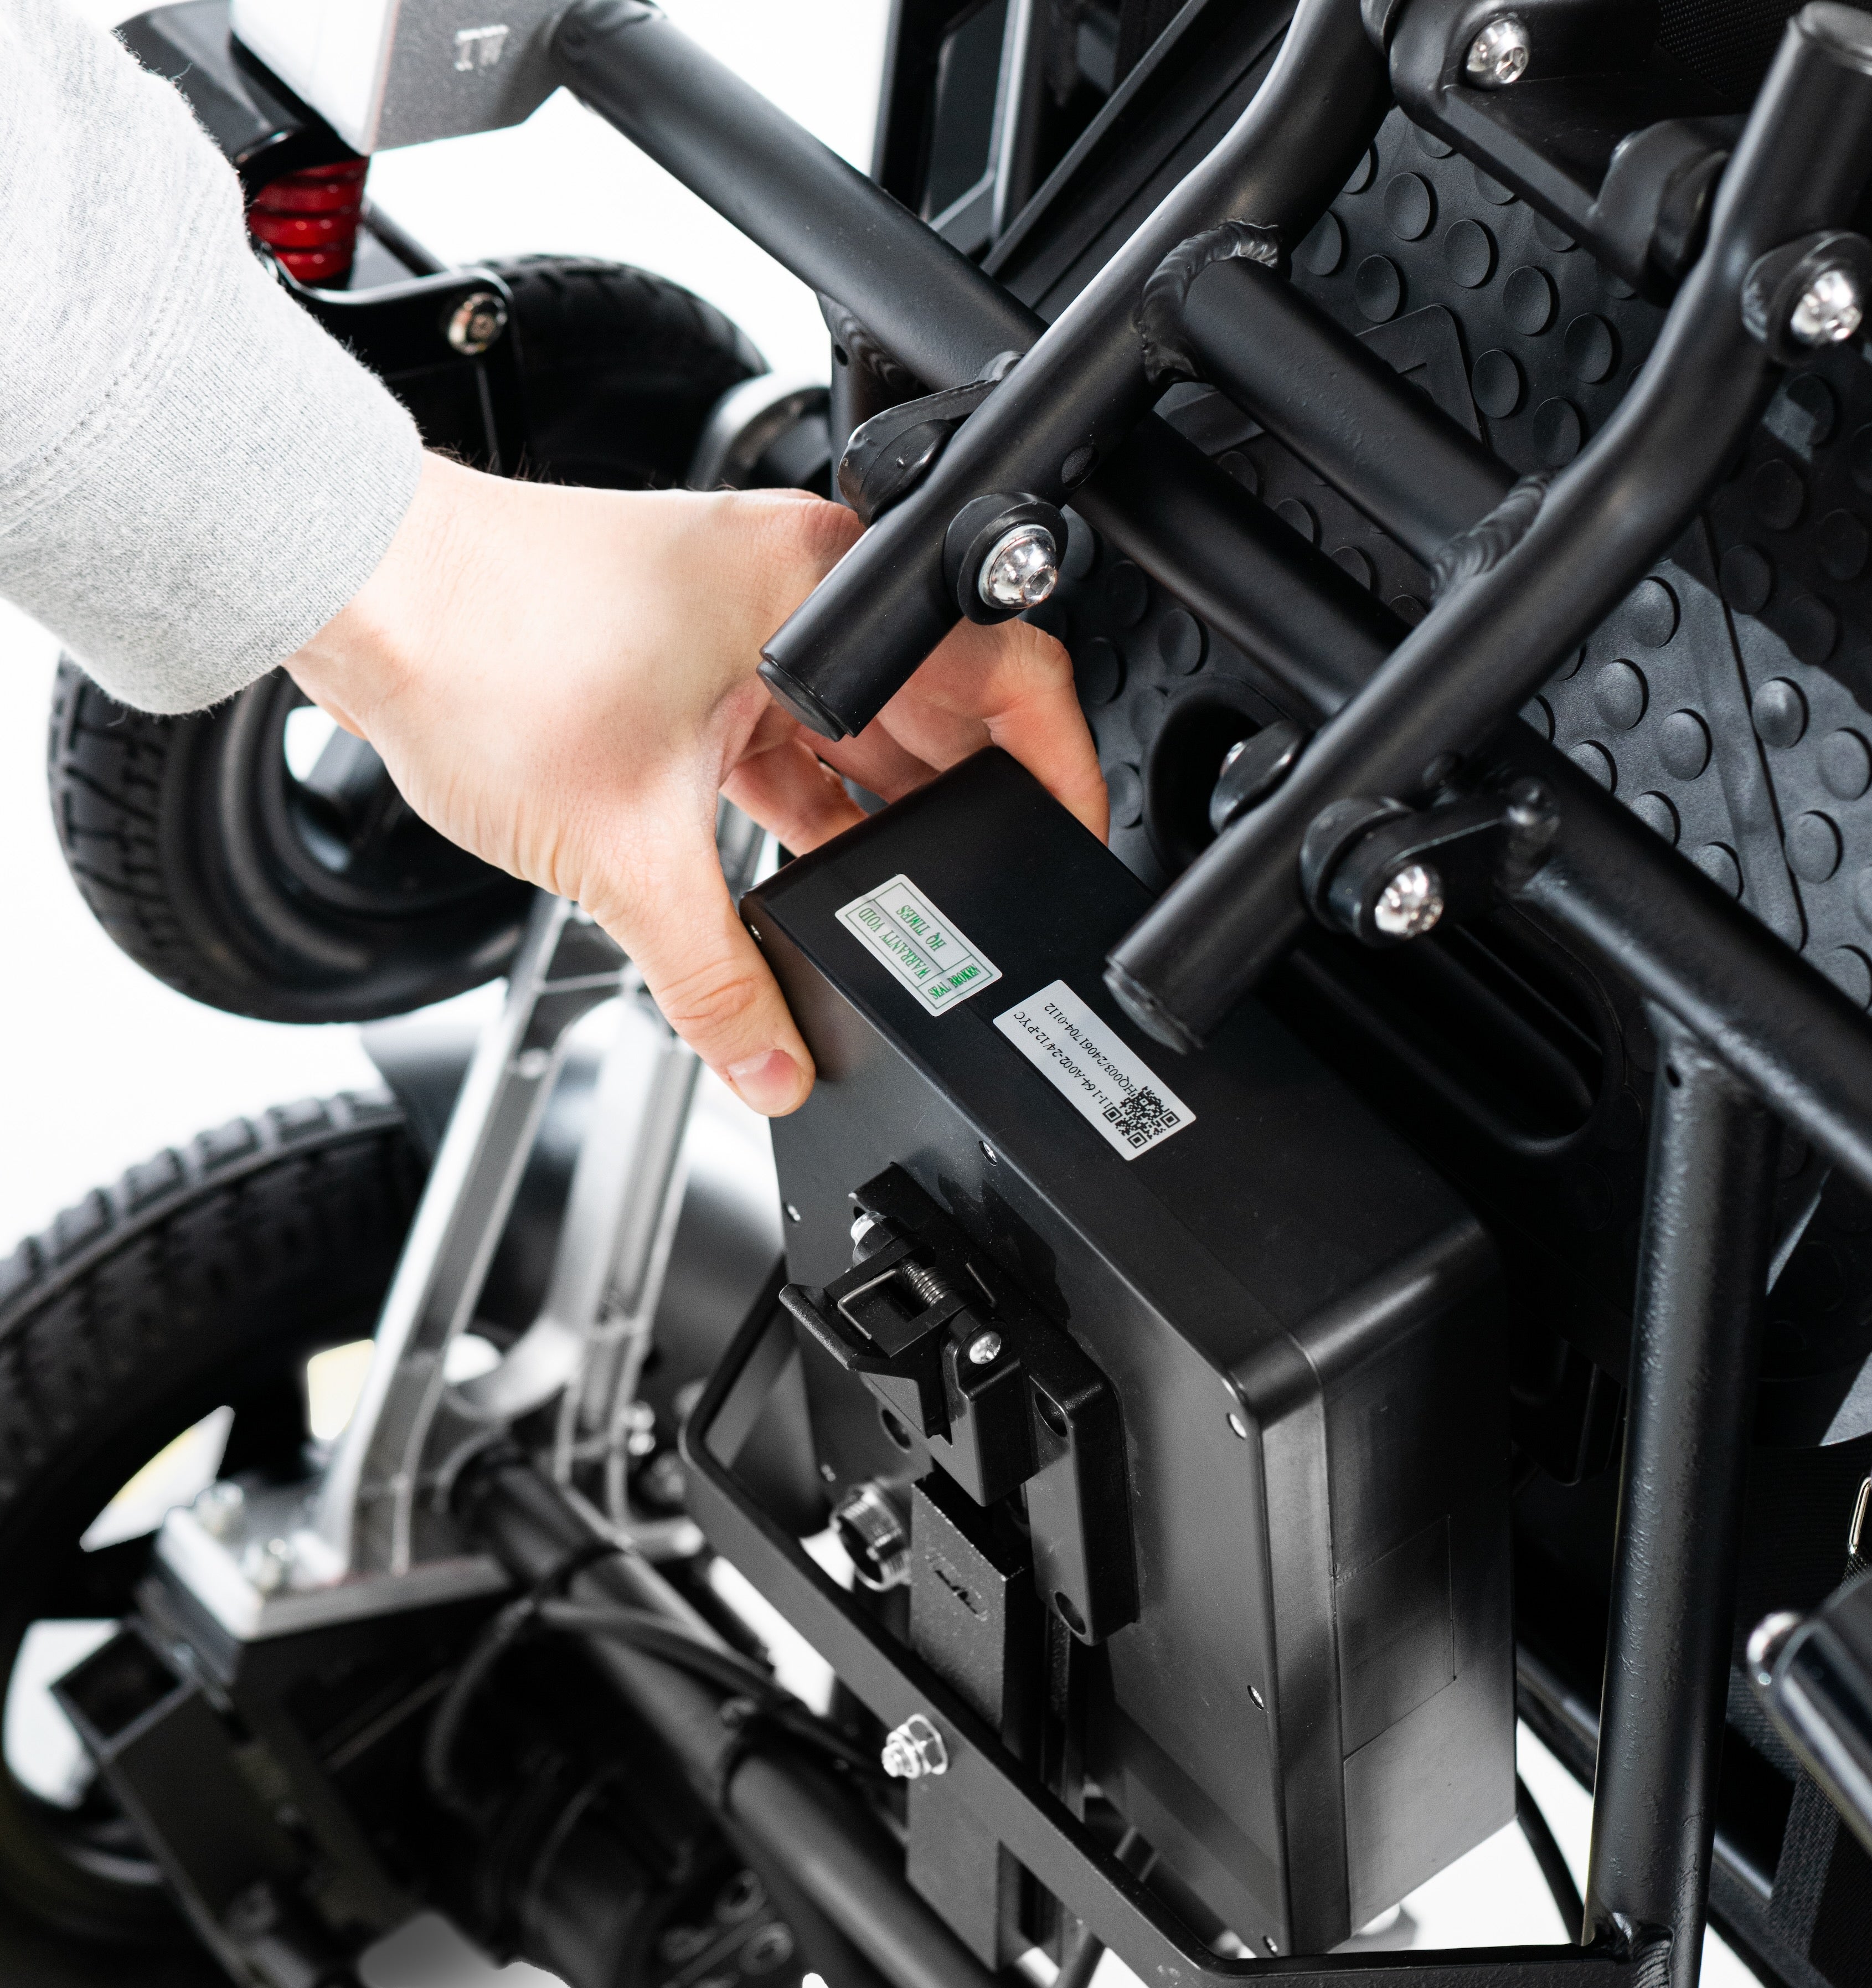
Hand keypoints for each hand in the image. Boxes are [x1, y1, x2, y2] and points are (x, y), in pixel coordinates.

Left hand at [287, 454, 1105, 1114]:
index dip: (1060, 775)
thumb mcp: (626, 853)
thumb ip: (717, 982)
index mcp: (825, 588)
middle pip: (947, 714)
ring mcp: (753, 619)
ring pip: (869, 735)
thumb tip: (775, 1065)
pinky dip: (808, 810)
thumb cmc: (476, 645)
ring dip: (876, 823)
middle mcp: (802, 587)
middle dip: (962, 820)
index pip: (1006, 674)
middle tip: (976, 912)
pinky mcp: (705, 653)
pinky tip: (806, 883)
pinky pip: (800, 742)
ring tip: (883, 908)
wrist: (350, 593)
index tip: (1070, 850)